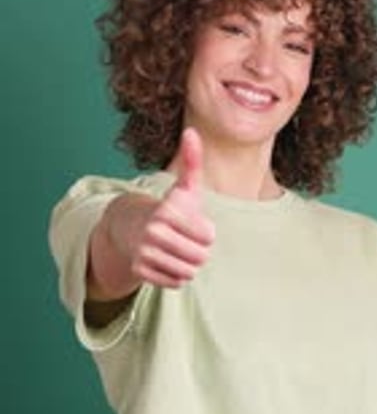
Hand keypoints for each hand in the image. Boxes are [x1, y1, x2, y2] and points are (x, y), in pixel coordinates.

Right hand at [129, 127, 214, 288]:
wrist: (132, 227)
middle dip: (199, 250)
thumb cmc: (169, 208)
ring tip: (177, 250)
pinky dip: (176, 275)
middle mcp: (152, 232)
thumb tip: (192, 131)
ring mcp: (144, 252)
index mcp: (167, 211)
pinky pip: (175, 282)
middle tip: (186, 240)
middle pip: (200, 257)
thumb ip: (192, 161)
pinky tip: (167, 261)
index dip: (207, 232)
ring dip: (188, 264)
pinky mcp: (140, 270)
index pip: (208, 236)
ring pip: (188, 272)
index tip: (195, 225)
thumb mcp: (183, 186)